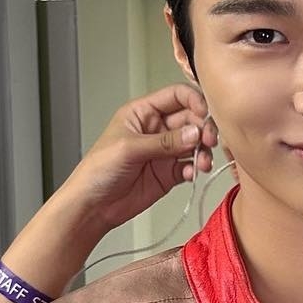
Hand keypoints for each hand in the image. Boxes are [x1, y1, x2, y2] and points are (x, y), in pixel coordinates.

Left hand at [57, 84, 220, 240]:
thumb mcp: (129, 148)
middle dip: (203, 129)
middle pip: (191, 119)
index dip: (194, 101)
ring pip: (194, 144)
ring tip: (203, 162)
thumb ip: (164, 141)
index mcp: (143, 113)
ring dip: (203, 151)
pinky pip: (190, 166)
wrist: (93, 206)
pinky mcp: (169, 173)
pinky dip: (195, 169)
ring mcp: (164, 152)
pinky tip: (190, 173)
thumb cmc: (98, 170)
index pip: (176, 96)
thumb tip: (194, 133)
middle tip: (208, 141)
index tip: (204, 114)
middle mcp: (156, 129)